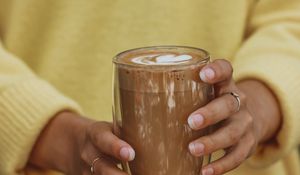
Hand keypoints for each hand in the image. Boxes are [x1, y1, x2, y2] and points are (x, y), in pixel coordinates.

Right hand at [29, 112, 134, 174]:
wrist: (69, 143)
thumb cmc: (100, 133)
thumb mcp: (109, 126)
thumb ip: (126, 130)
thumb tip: (149, 134)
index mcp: (96, 134)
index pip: (104, 139)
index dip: (116, 147)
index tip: (130, 153)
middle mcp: (88, 153)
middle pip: (101, 167)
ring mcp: (84, 170)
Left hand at [187, 59, 280, 174]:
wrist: (245, 118)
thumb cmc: (211, 104)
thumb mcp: (203, 93)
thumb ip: (181, 93)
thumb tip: (133, 99)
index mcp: (224, 84)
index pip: (225, 70)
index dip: (216, 70)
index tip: (203, 74)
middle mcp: (238, 101)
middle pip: (228, 104)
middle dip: (210, 113)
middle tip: (191, 121)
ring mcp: (245, 123)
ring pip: (233, 132)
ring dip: (213, 142)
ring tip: (193, 149)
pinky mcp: (248, 144)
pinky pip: (237, 156)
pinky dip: (222, 165)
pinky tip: (206, 172)